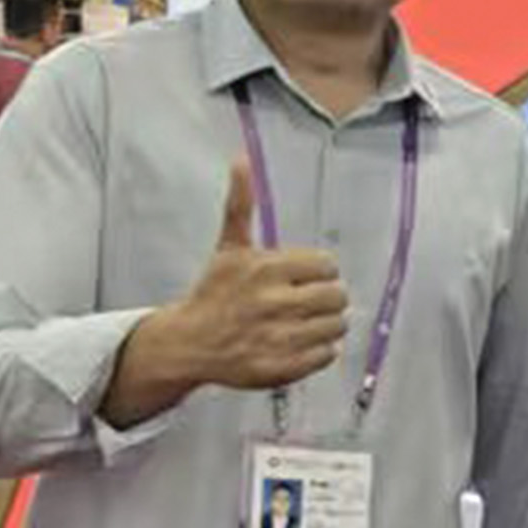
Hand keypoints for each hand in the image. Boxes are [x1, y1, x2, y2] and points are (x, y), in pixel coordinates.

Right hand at [134, 168, 350, 401]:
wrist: (189, 343)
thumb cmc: (214, 292)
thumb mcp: (229, 247)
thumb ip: (240, 204)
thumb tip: (241, 159)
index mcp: (266, 268)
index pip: (327, 266)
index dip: (322, 271)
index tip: (308, 276)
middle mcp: (274, 303)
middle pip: (338, 297)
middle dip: (330, 297)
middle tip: (314, 300)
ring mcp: (279, 338)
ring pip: (336, 327)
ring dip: (329, 324)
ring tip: (309, 321)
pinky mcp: (281, 368)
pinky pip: (325, 356)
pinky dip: (321, 350)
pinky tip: (303, 341)